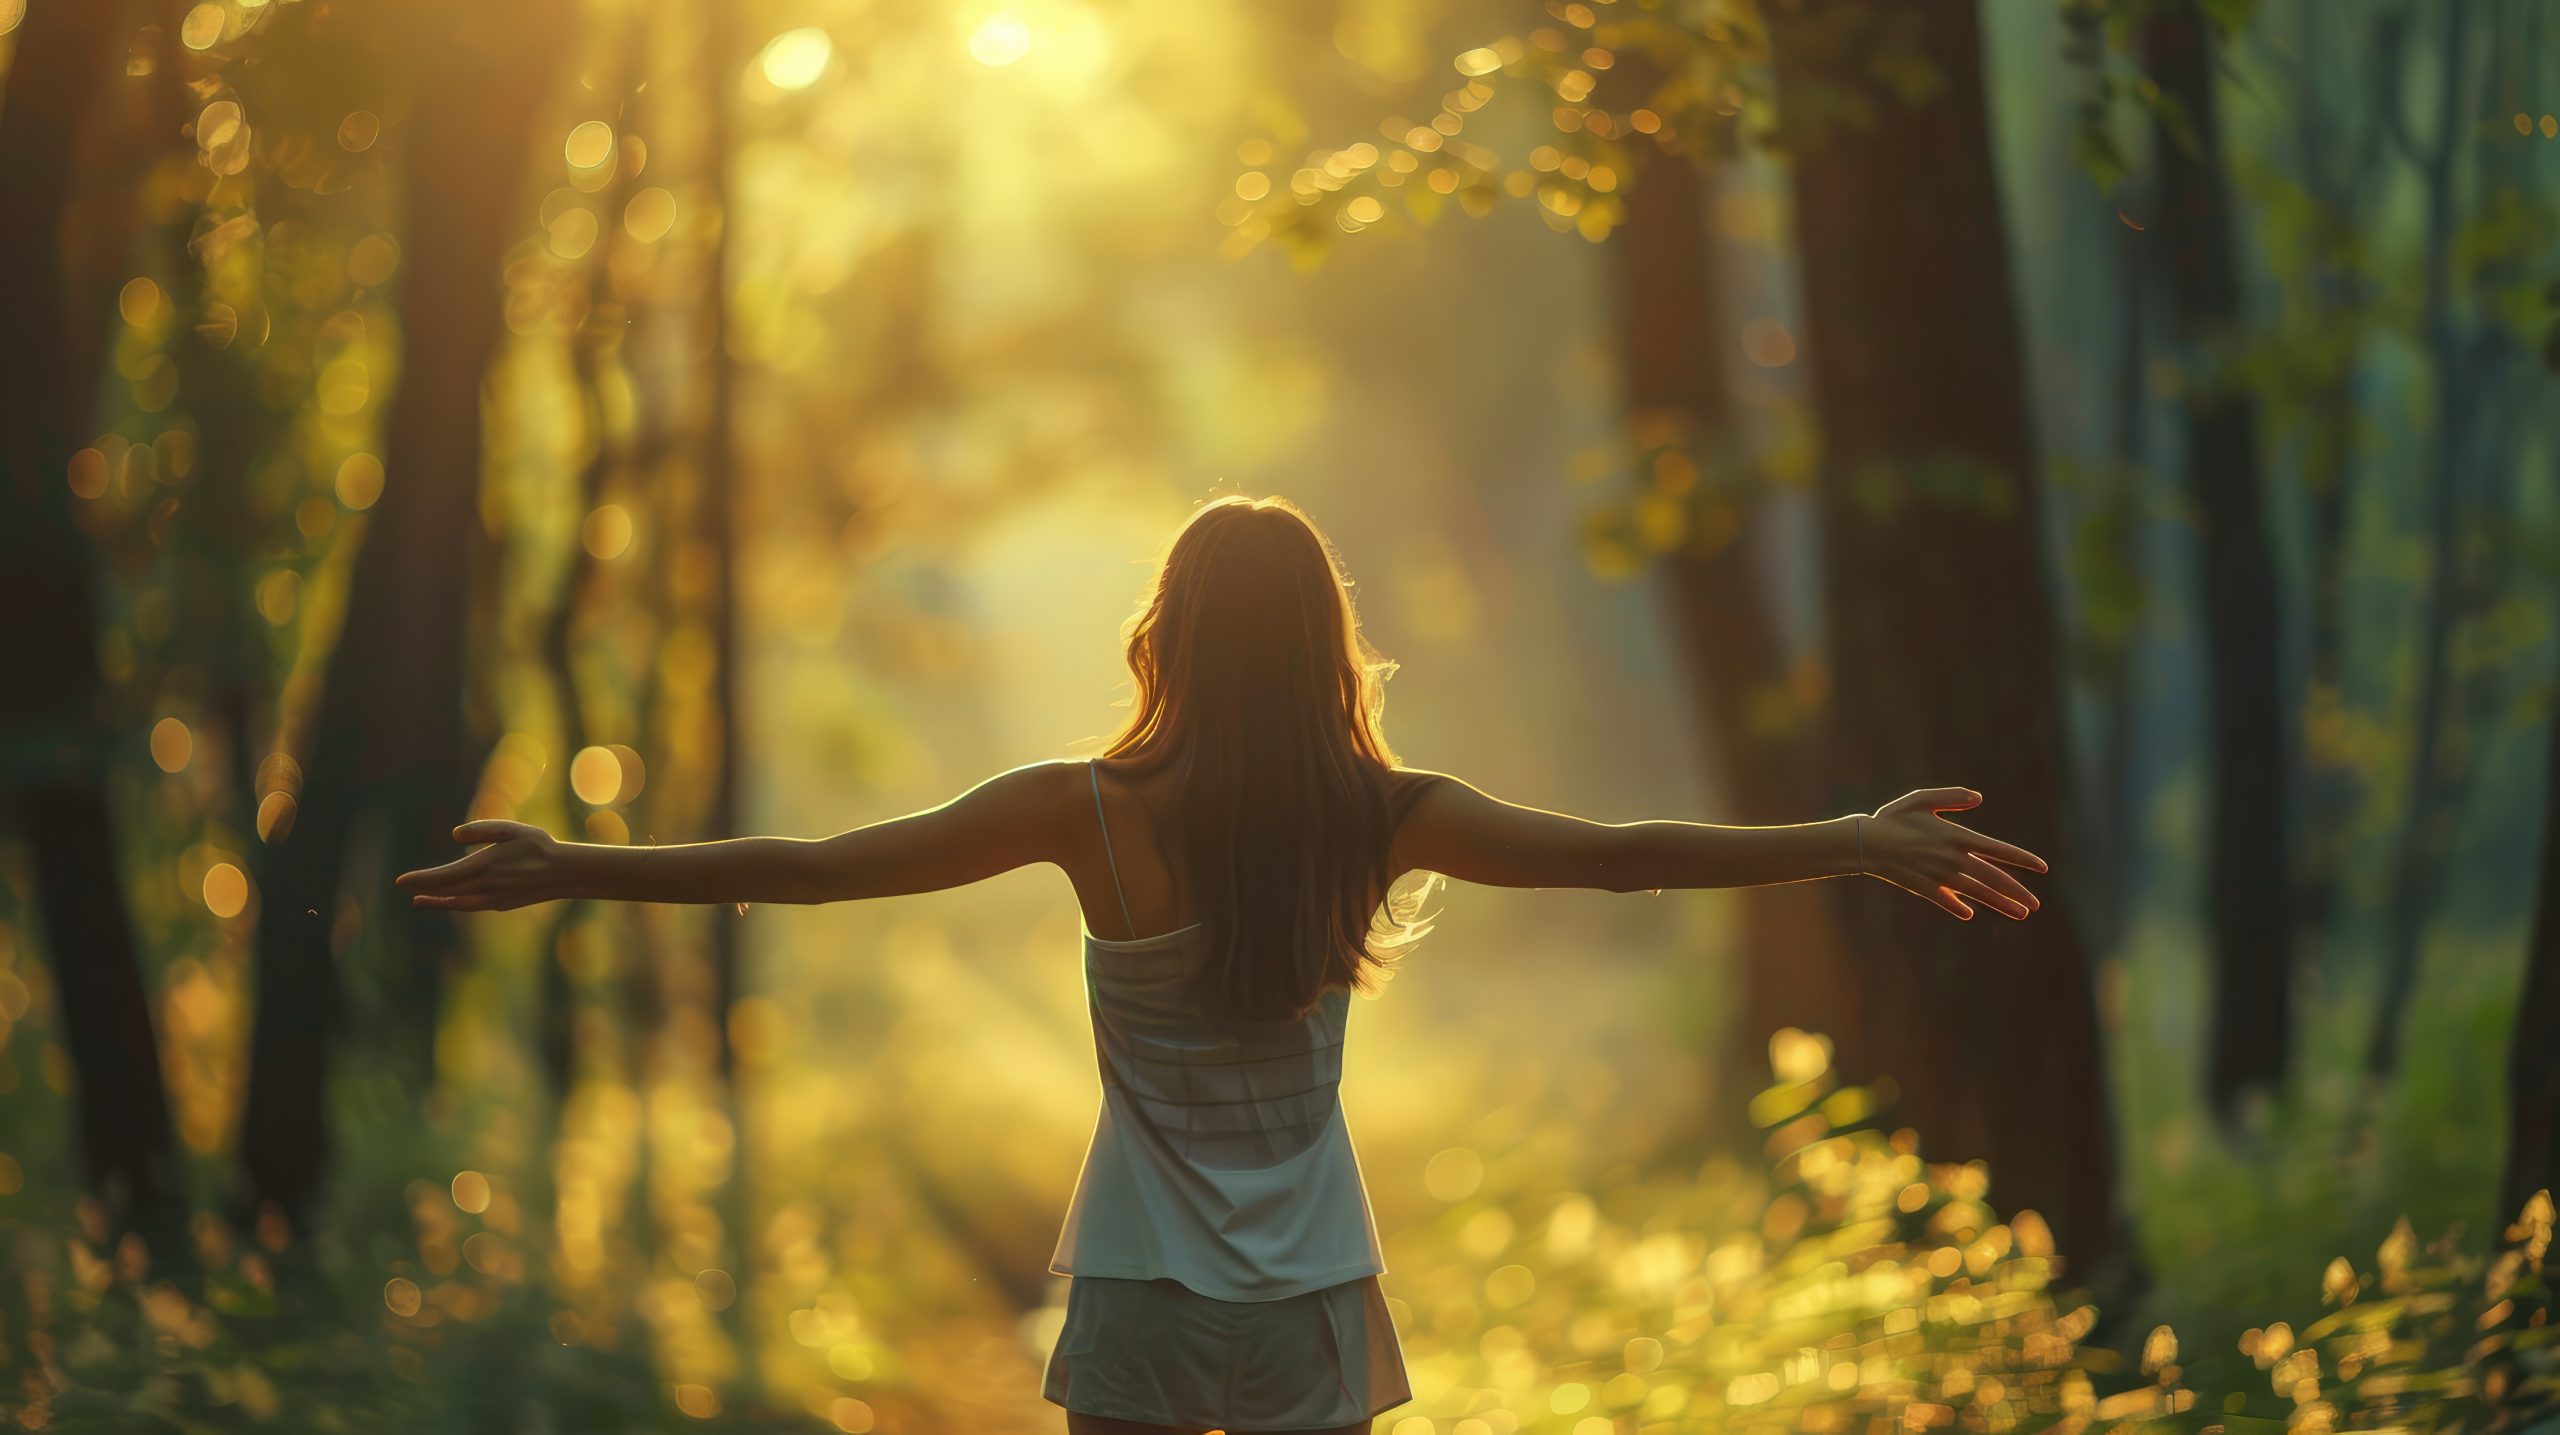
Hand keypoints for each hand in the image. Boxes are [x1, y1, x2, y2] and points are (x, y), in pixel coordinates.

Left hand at [396, 820, 571, 910]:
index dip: (420, 879)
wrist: (564, 873)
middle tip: (402, 886)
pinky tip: (448, 902)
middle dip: (423, 888)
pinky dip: (454, 905)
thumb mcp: (513, 829)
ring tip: (418, 900)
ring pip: (457, 901)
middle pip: (446, 890)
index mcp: (486, 865)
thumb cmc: (540, 845)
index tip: (400, 881)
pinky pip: (470, 906)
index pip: (444, 876)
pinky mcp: (501, 904)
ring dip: (436, 901)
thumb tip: (454, 834)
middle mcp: (486, 885)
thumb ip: (483, 829)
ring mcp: (493, 898)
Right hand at [1858, 787, 2048, 920]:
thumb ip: (1952, 797)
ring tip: (2021, 914)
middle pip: (1992, 878)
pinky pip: (1946, 901)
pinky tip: (1970, 913)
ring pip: (1977, 893)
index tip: (2043, 867)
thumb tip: (1979, 797)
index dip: (2022, 859)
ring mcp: (1940, 877)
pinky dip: (1958, 907)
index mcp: (1957, 837)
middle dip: (2017, 892)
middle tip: (2036, 905)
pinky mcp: (1924, 888)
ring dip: (2000, 904)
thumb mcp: (1922, 799)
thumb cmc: (1894, 818)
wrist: (1866, 843)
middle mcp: (1953, 859)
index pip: (1998, 849)